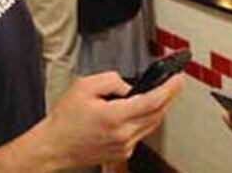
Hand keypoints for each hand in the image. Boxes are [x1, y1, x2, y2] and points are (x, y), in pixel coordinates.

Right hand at [44, 71, 184, 168]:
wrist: (54, 146)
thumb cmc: (65, 118)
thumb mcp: (85, 86)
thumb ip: (112, 80)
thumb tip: (129, 87)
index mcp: (114, 117)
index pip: (152, 101)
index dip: (169, 89)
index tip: (178, 79)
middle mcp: (122, 135)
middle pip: (157, 114)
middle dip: (170, 96)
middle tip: (176, 82)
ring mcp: (123, 146)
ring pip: (152, 125)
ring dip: (161, 108)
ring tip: (164, 93)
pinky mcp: (122, 153)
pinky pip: (141, 133)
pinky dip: (147, 120)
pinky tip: (144, 110)